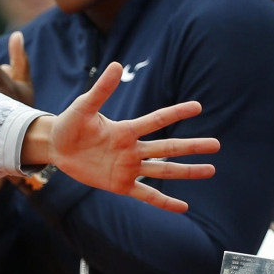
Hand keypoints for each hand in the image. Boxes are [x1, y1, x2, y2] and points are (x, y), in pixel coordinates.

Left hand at [20, 62, 218, 211]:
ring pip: (163, 170)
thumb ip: (101, 90)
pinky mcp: (120, 184)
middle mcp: (132, 148)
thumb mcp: (84, 106)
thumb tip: (117, 65)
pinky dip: (163, 202)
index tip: (198, 107)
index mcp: (126, 129)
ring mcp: (128, 167)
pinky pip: (145, 194)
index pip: (156, 120)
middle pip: (168, 147)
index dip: (176, 113)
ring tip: (211, 170)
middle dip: (192, 147)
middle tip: (216, 145)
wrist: (56, 147)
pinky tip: (182, 207)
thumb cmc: (70, 124)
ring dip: (186, 171)